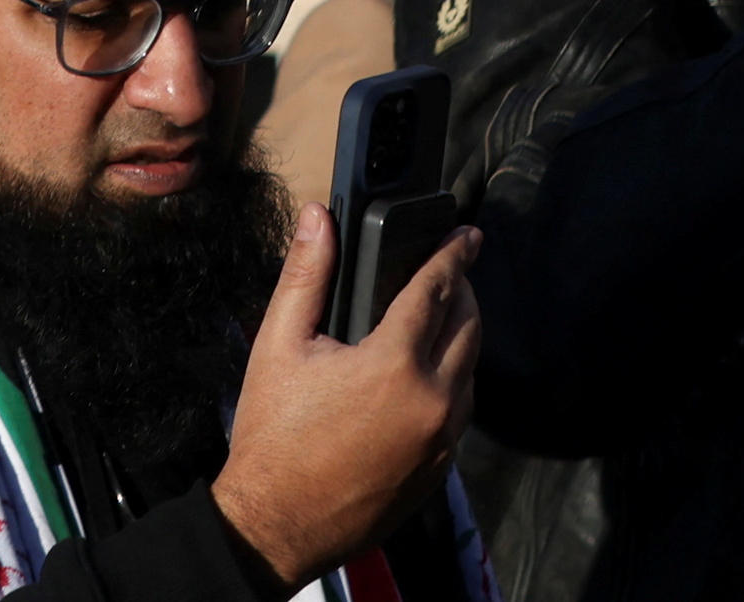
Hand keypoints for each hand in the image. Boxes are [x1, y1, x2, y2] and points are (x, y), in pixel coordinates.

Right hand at [209, 204, 479, 587]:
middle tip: (452, 271)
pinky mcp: (439, 470)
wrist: (274, 524)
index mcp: (394, 364)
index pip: (438, 289)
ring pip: (471, 371)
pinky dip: (454, 383)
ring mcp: (440, 441)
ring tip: (441, 318)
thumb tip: (319, 218)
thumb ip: (306, 275)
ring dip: (462, 338)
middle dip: (464, 290)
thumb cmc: (273, 438)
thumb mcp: (279, 346)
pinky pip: (461, 412)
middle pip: (468, 326)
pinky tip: (430, 375)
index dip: (454, 253)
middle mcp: (430, 401)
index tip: (468, 234)